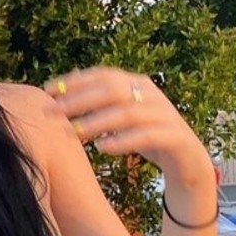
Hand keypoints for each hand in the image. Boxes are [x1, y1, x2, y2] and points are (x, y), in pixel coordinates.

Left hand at [43, 66, 212, 187]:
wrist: (188, 162)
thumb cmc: (147, 137)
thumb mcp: (122, 118)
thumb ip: (99, 106)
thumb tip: (60, 98)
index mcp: (137, 84)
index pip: (102, 74)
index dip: (74, 81)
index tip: (47, 91)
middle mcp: (151, 94)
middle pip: (112, 89)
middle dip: (80, 100)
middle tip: (54, 113)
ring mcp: (165, 114)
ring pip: (127, 113)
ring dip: (97, 122)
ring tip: (74, 132)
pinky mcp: (175, 137)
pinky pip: (147, 136)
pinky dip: (123, 141)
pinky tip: (103, 148)